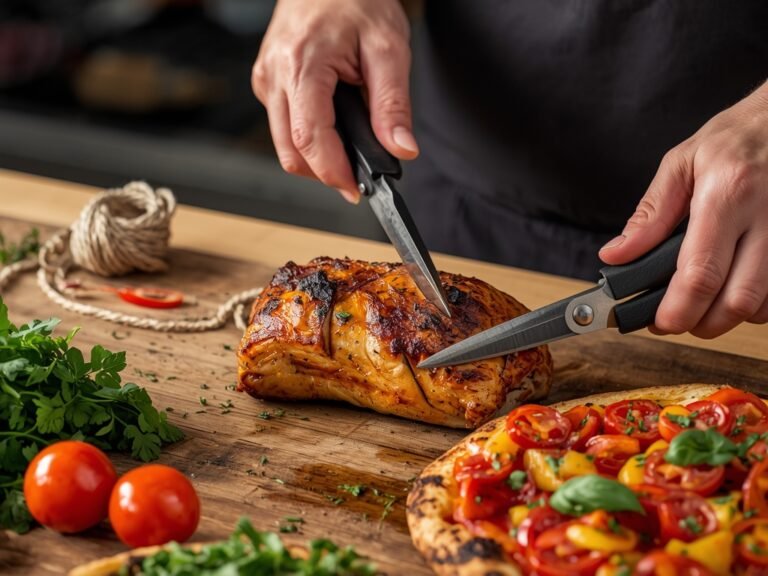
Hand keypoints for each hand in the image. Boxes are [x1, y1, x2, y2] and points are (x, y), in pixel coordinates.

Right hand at [251, 0, 416, 202]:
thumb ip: (393, 104)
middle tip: (359, 178)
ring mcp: (265, 79)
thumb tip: (401, 149)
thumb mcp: (388, 48)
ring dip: (315, 159)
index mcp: (302, 65)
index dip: (333, 173)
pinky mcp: (266, 83)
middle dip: (325, 173)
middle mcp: (274, 75)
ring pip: (283, 145)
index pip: (309, 138)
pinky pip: (282, 127)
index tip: (357, 189)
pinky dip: (308, 140)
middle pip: (290, 151)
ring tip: (350, 152)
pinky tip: (333, 129)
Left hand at [599, 81, 767, 337]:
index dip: (678, 310)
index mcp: (729, 193)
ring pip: (764, 305)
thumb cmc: (736, 138)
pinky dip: (756, 305)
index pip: (701, 273)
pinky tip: (734, 290)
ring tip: (702, 304)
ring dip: (729, 317)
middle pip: (738, 300)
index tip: (659, 322)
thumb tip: (615, 255)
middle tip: (676, 319)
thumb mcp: (682, 163)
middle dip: (702, 323)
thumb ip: (650, 215)